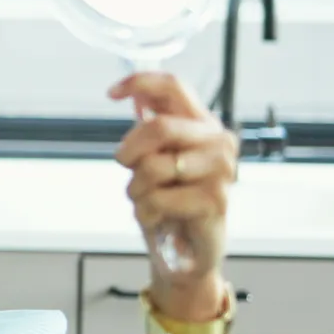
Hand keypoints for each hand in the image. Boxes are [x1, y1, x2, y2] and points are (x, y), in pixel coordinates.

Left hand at [111, 72, 237, 320]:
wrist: (186, 251)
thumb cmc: (170, 202)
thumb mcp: (153, 159)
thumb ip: (150, 129)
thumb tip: (133, 96)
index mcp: (201, 124)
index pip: (174, 86)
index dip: (139, 81)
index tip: (111, 93)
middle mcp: (217, 140)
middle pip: (158, 127)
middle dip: (129, 151)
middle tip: (127, 168)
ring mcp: (221, 170)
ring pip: (153, 166)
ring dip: (136, 189)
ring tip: (151, 200)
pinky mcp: (215, 200)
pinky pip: (156, 198)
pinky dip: (145, 212)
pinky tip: (160, 218)